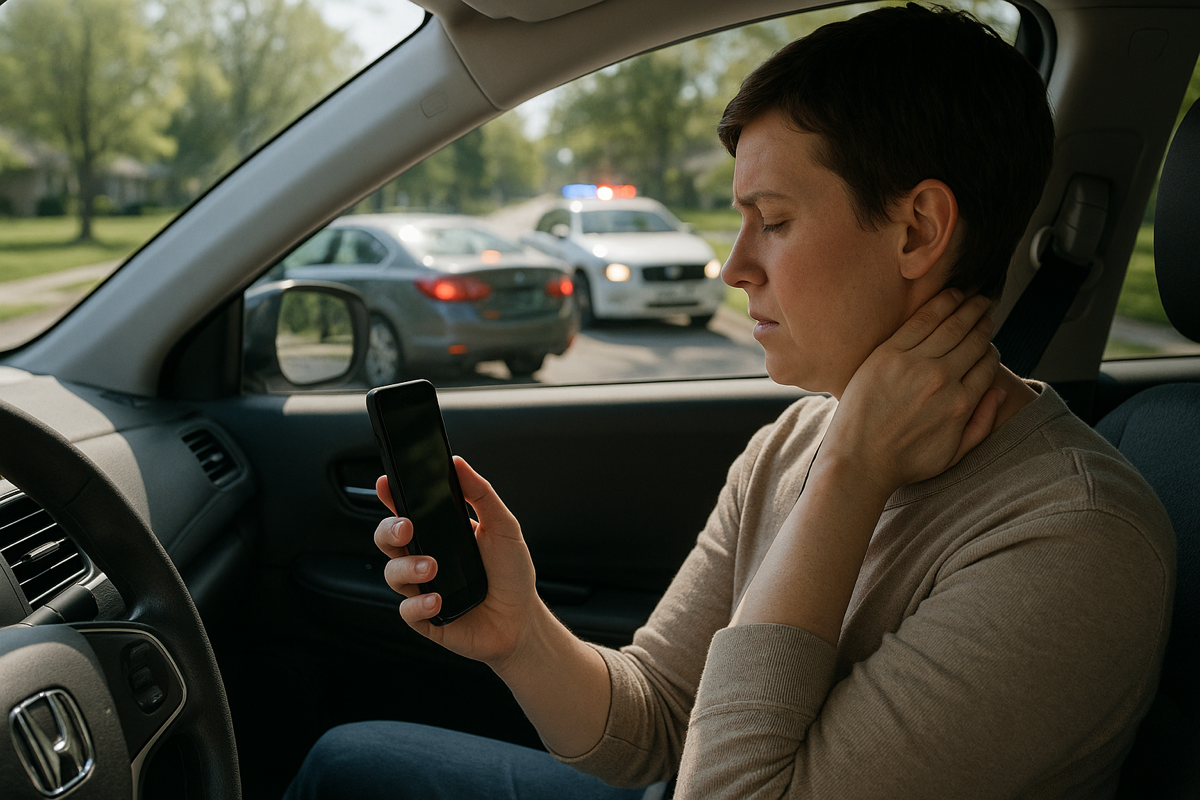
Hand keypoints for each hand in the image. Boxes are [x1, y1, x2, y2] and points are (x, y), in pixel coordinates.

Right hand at [373, 456, 541, 668]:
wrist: (521, 621)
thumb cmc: (511, 574)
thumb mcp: (503, 527)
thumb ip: (481, 494)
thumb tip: (458, 463)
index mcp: (439, 533)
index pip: (406, 510)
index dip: (390, 497)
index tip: (385, 483)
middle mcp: (425, 558)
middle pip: (388, 539)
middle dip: (389, 530)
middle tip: (406, 527)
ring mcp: (422, 588)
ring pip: (392, 573)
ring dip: (407, 567)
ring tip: (431, 567)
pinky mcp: (425, 617)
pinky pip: (406, 610)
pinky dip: (418, 605)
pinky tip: (437, 600)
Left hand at [822, 289, 1004, 496]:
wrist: (857, 462)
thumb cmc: (902, 462)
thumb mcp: (953, 456)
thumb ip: (982, 424)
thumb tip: (1001, 392)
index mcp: (961, 404)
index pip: (987, 364)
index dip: (990, 349)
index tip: (987, 340)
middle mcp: (942, 381)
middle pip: (973, 340)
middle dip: (983, 321)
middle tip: (987, 307)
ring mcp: (914, 365)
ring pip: (951, 326)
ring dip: (967, 307)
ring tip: (975, 297)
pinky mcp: (887, 354)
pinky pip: (920, 321)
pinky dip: (940, 305)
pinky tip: (950, 295)